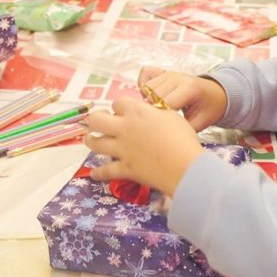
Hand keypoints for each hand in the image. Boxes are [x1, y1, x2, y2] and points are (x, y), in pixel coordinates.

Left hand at [85, 98, 203, 196]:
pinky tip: (94, 173)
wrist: (185, 166)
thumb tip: (150, 113)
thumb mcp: (171, 116)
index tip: (122, 111)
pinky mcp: (124, 168)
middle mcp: (124, 128)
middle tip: (100, 122)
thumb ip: (156, 112)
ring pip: (95, 143)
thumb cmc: (183, 139)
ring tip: (91, 140)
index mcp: (137, 112)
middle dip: (96, 119)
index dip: (119, 106)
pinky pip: (105, 171)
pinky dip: (98, 173)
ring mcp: (122, 149)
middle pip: (96, 120)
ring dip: (91, 141)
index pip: (118, 102)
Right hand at [138, 66, 227, 130]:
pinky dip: (144, 87)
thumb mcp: (201, 123)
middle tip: (162, 121)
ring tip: (159, 111)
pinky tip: (153, 98)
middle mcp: (177, 76)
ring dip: (148, 100)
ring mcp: (169, 72)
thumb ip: (183, 129)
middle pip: (152, 95)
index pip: (165, 103)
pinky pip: (144, 75)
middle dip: (154, 111)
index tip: (166, 127)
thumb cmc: (209, 109)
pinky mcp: (162, 71)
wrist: (216, 94)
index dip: (163, 118)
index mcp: (189, 87)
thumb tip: (164, 136)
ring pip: (146, 87)